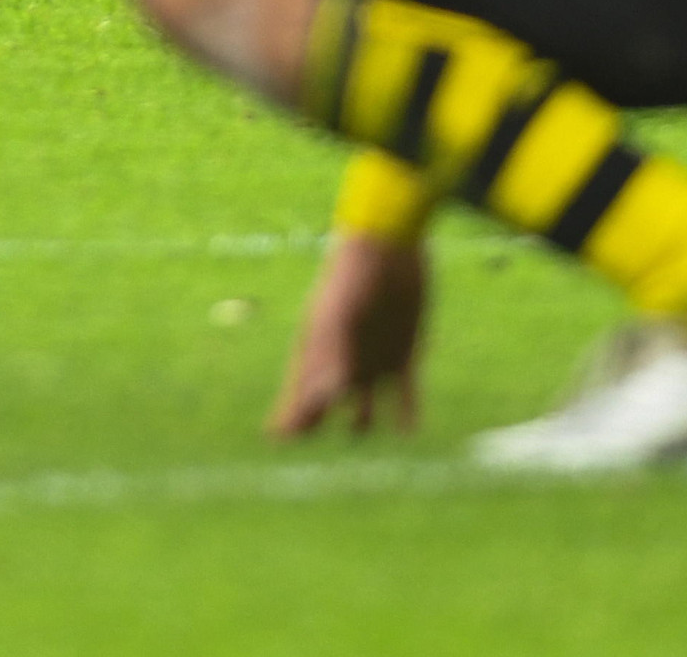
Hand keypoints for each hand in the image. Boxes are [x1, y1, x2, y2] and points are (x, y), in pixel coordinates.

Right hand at [269, 232, 428, 438]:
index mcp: (322, 349)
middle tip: (304, 441)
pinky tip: (410, 431)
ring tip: (359, 433)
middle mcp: (345, 359)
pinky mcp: (406, 353)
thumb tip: (327, 397)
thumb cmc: (357, 275)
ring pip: (365, 402)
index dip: (290, 415)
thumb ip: (333, 354)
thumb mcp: (341, 315)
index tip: (276, 437)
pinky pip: (406, 393)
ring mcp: (375, 357)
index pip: (301, 390)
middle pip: (326, 400)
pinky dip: (407, 413)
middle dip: (316, 420)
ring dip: (363, 422)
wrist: (390, 244)